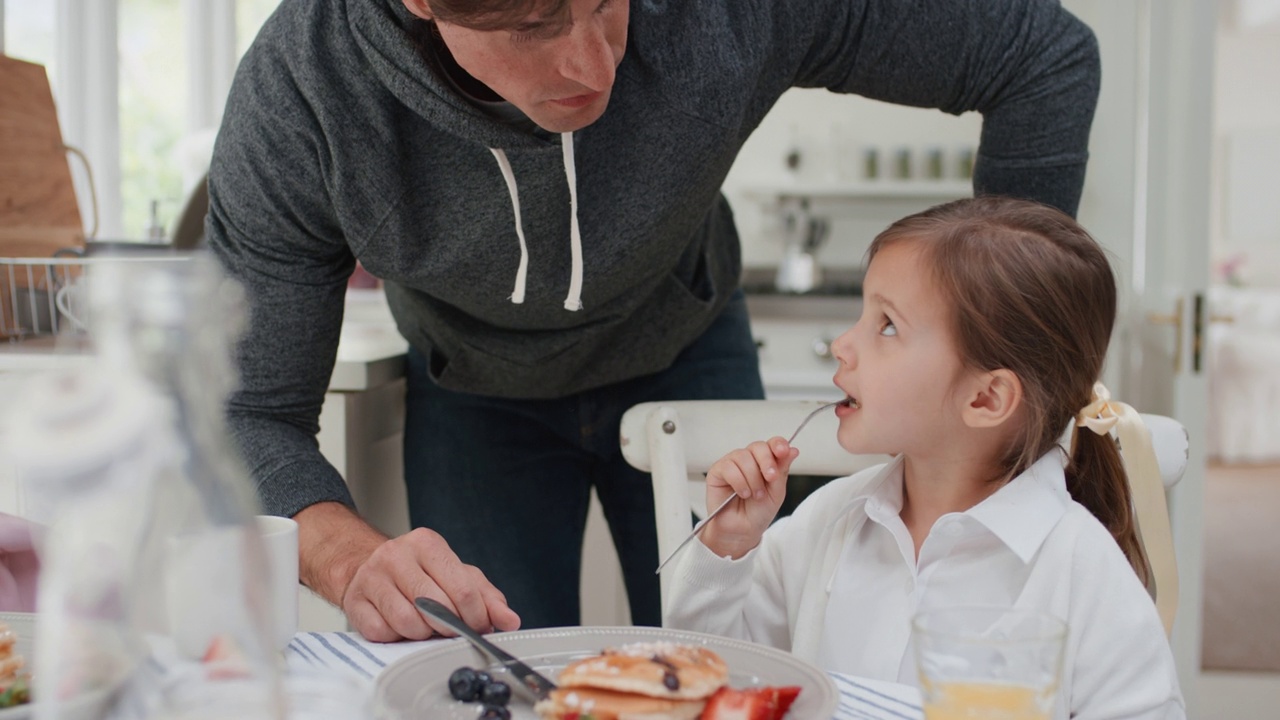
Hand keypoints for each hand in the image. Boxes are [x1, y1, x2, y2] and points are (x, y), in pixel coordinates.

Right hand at [296, 502, 520, 641]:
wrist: (365, 566)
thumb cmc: (418, 572)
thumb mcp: (456, 575)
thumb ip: (486, 597)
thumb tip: (510, 620)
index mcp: (427, 544)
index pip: (463, 589)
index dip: (476, 617)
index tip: (478, 627)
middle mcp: (397, 555)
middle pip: (436, 607)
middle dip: (449, 627)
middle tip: (451, 630)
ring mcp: (372, 576)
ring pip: (408, 622)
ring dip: (421, 633)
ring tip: (423, 626)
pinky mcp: (355, 600)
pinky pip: (382, 632)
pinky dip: (395, 637)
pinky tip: (398, 626)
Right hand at [700, 437, 797, 559]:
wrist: (742, 530)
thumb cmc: (758, 512)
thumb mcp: (776, 492)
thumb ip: (782, 470)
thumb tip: (793, 450)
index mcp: (764, 462)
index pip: (771, 444)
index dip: (778, 444)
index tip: (783, 451)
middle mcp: (748, 460)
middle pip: (757, 446)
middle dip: (767, 462)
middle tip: (770, 478)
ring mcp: (732, 464)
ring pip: (743, 456)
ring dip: (753, 478)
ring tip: (755, 495)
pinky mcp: (717, 471)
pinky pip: (729, 467)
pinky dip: (739, 482)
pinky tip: (742, 493)